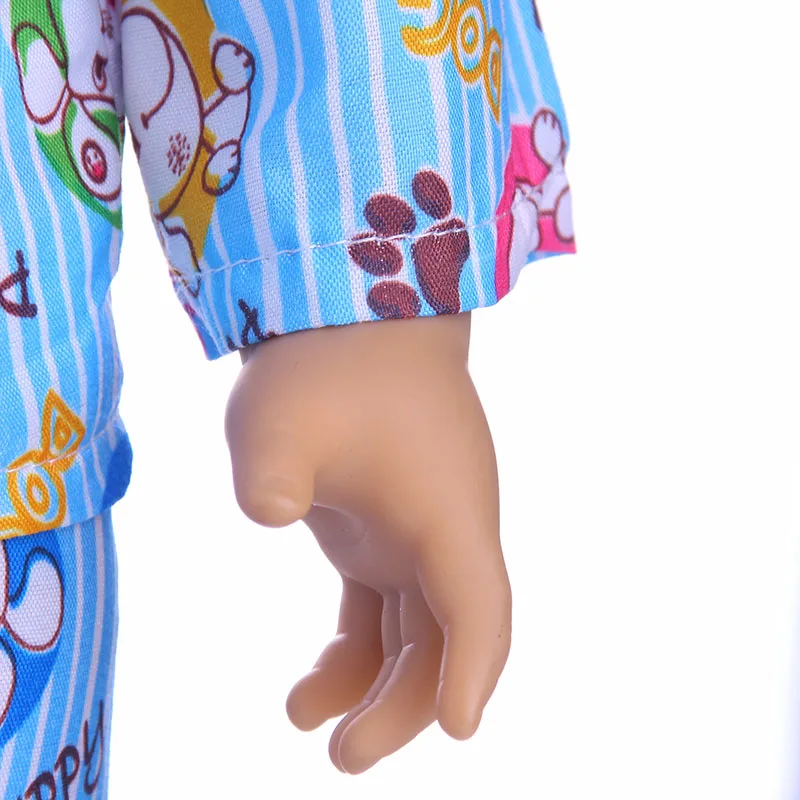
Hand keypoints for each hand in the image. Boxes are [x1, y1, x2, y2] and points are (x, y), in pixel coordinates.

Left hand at [225, 313, 511, 773]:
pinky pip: (386, 609)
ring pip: (418, 631)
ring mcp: (418, 531)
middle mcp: (446, 528)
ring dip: (380, 686)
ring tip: (306, 722)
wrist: (354, 314)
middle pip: (449, 636)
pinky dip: (358, 651)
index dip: (475, 668)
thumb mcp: (282, 415)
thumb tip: (270, 511)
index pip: (479, 604)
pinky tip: (311, 682)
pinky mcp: (385, 529)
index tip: (461, 727)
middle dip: (406, 703)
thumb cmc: (329, 360)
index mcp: (446, 509)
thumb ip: (273, 472)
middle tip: (343, 756)